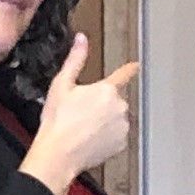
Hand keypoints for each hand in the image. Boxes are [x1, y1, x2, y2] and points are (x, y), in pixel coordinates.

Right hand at [22, 36, 136, 193]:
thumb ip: (75, 60)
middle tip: (81, 114)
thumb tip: (82, 40)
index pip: (123, 74)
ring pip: (116, 119)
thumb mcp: (62, 85)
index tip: (136, 66)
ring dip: (105, 121)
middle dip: (101, 104)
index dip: (129, 69)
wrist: (59, 154)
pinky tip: (91, 139)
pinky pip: (117, 136)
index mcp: (106, 90)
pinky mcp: (122, 144)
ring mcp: (122, 126)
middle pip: (113, 100)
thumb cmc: (58, 122)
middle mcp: (119, 107)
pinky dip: (107, 137)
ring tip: (84, 128)